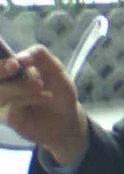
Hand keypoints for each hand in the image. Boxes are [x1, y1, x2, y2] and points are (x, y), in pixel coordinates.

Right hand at [0, 45, 87, 164]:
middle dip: (1, 69)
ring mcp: (5, 100)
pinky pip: (11, 105)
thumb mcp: (55, 70)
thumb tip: (22, 56)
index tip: (15, 59)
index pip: (2, 58)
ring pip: (1, 90)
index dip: (2, 58)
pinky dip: (29, 98)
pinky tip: (46, 96)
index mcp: (15, 68)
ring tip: (40, 85)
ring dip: (21, 86)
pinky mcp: (8, 117)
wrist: (67, 118)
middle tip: (15, 65)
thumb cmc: (59, 91)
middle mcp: (6, 83)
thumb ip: (41, 57)